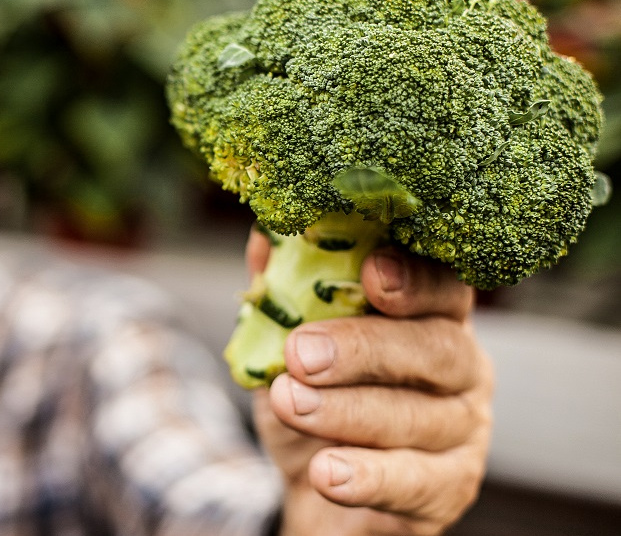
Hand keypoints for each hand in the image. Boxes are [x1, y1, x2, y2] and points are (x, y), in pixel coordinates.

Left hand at [246, 228, 493, 535]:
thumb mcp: (288, 344)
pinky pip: (414, 482)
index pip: (441, 286)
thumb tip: (262, 238)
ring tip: (290, 404)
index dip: (413, 277)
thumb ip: (283, 292)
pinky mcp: (451, 487)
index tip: (370, 272)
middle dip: (363, 347)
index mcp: (431, 316)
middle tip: (301, 353)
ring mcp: (464, 430)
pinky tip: (327, 473)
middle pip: (434, 348)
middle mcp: (462, 367)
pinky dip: (368, 477)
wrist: (318, 488)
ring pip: (417, 417)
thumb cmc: (316, 398)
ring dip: (347, 411)